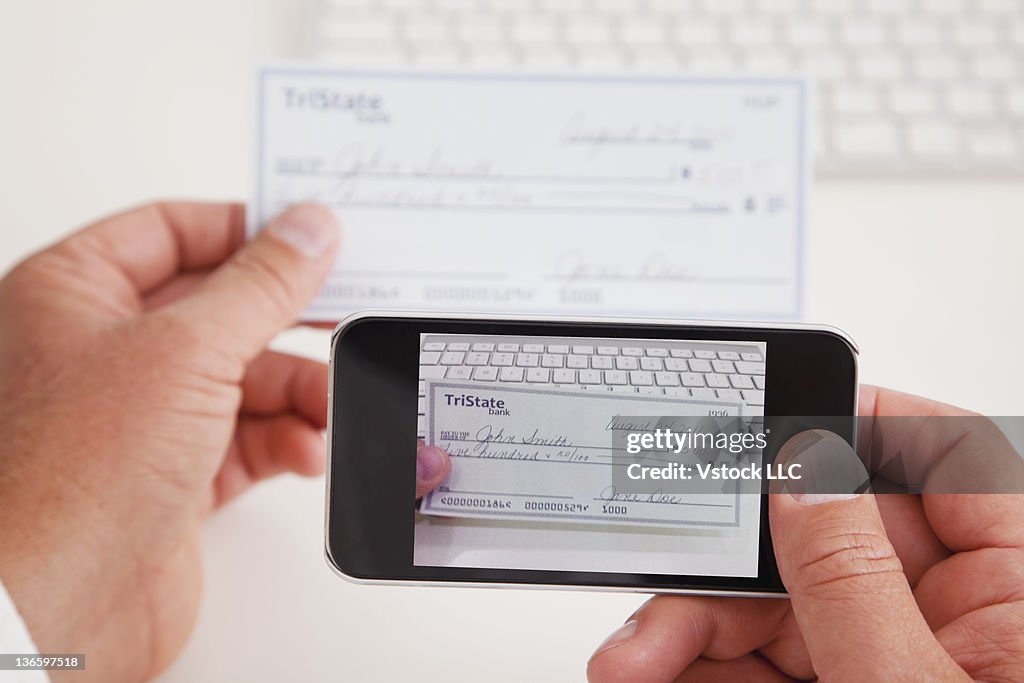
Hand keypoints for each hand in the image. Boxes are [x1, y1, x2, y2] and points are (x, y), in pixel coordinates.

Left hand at [0, 202, 447, 681]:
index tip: (311, 236)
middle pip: (220, 308)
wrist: (53, 610)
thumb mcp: (184, 350)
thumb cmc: (68, 477)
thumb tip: (309, 230)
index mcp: (73, 292)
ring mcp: (140, 416)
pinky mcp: (174, 475)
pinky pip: (247, 438)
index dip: (245, 230)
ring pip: (243, 378)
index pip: (171, 230)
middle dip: (287, 321)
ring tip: (332, 407)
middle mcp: (103, 349)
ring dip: (298, 392)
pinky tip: (307, 451)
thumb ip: (259, 285)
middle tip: (345, 314)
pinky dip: (286, 441)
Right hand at [587, 386, 1023, 681]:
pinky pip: (763, 662)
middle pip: (819, 532)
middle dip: (722, 567)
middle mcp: (960, 607)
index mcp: (1018, 582)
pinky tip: (652, 676)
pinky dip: (700, 670)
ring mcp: (897, 653)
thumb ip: (854, 580)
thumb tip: (802, 470)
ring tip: (629, 665)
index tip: (757, 425)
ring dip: (690, 630)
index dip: (848, 419)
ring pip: (774, 604)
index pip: (942, 453)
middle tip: (657, 603)